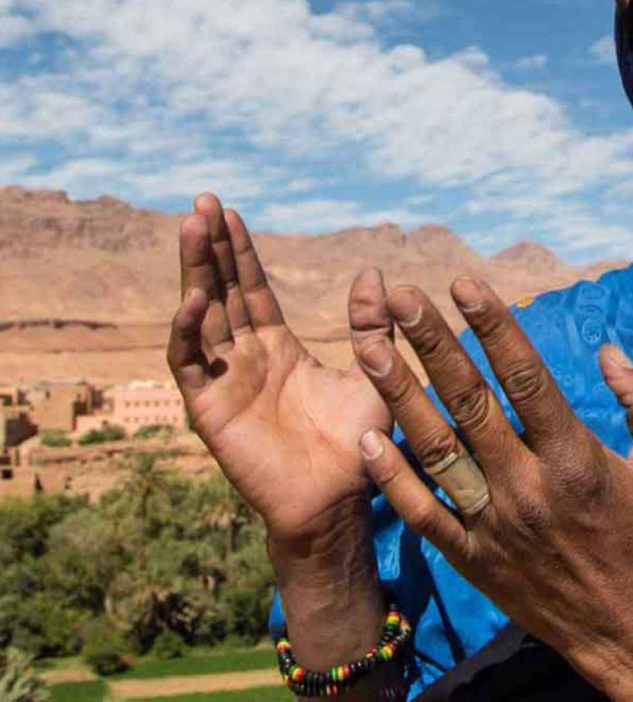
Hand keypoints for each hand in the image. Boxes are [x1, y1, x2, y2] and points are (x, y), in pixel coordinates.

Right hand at [164, 193, 390, 543]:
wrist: (339, 501)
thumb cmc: (357, 444)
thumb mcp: (372, 373)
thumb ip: (370, 327)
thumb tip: (375, 274)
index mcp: (278, 349)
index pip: (252, 289)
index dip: (240, 252)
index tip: (228, 211)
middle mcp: (244, 360)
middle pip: (221, 292)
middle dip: (210, 249)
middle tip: (202, 202)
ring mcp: (223, 383)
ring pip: (200, 317)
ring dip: (194, 273)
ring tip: (192, 228)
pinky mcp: (209, 410)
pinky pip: (191, 364)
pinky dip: (187, 331)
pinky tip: (195, 298)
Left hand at [351, 274, 632, 687]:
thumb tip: (610, 352)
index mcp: (574, 458)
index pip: (525, 377)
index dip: (493, 326)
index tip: (465, 283)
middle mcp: (525, 487)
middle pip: (469, 402)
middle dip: (432, 344)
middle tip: (400, 298)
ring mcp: (492, 525)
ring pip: (435, 449)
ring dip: (400, 395)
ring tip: (369, 348)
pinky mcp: (471, 558)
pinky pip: (421, 513)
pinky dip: (391, 476)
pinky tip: (366, 437)